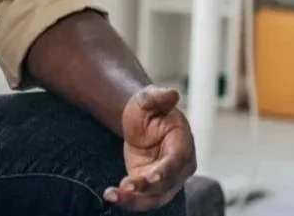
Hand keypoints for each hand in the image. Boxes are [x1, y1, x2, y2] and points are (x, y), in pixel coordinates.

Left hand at [106, 86, 196, 210]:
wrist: (138, 122)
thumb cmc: (146, 108)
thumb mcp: (147, 99)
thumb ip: (158, 97)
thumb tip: (172, 93)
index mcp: (183, 143)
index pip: (178, 160)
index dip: (166, 170)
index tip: (151, 176)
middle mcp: (180, 166)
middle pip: (167, 184)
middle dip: (146, 188)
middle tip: (124, 187)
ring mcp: (167, 179)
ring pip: (155, 197)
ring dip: (134, 201)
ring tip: (112, 196)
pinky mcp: (151, 186)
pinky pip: (142, 199)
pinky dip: (127, 201)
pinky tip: (110, 195)